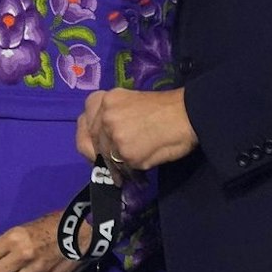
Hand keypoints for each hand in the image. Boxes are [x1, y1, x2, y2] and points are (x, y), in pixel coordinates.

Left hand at [76, 87, 197, 170]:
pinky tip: (141, 169)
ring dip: (117, 167)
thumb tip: (102, 142)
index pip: (83, 124)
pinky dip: (131, 172)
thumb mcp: (127, 102)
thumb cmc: (162, 108)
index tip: (96, 149)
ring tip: (129, 169)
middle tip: (113, 164)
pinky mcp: (126, 154)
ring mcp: (114, 136)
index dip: (88, 139)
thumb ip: (109, 117)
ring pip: (106, 158)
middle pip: (91, 144)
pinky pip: (123, 168)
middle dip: (101, 156)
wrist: (188, 114)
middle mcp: (103, 116)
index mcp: (103, 100)